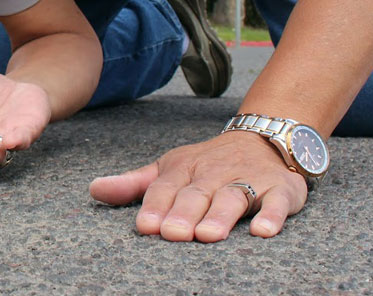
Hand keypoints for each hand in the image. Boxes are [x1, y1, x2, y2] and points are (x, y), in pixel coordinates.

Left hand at [88, 131, 308, 241]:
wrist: (264, 138)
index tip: (145, 226)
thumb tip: (93, 189)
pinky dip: (272, 215)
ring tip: (209, 234)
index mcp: (184, 169)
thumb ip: (134, 184)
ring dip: (220, 215)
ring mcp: (247, 180)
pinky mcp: (279, 189)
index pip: (166, 188)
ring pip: (232, 198)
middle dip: (184, 213)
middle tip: (173, 234)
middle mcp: (214, 173)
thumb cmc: (208, 164)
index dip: (155, 206)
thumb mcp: (169, 169)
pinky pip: (277, 202)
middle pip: (197, 194)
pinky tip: (263, 231)